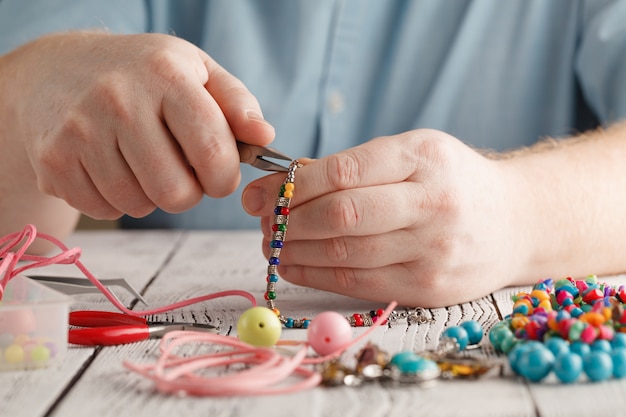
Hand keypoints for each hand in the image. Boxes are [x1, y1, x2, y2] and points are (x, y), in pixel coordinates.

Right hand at [6, 32, 273, 218]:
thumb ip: (237, 103)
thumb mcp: (195, 70)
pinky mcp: (54, 160)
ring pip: (139, 206)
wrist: (55, 70)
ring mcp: (80, 131)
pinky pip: (104, 210)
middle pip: (176, 193)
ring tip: (144, 164)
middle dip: (190, 193)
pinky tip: (113, 169)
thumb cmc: (141, 74)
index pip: (213, 153)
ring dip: (151, 196)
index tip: (218, 173)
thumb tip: (264, 137)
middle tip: (181, 172)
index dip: (224, 178)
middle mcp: (119, 100)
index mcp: (166, 75)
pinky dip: (117, 200)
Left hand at [242, 130, 531, 306]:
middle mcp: (432, 203)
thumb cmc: (454, 182)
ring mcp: (433, 250)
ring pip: (345, 253)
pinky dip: (316, 273)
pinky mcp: (428, 288)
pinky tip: (294, 264)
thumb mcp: (415, 154)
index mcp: (424, 157)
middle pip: (340, 215)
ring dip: (294, 250)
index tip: (258, 193)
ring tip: (271, 243)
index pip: (342, 172)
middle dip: (286, 220)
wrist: (518, 223)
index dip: (290, 186)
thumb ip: (357, 166)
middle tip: (261, 221)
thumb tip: (285, 182)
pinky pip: (358, 282)